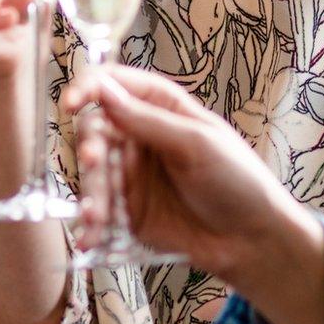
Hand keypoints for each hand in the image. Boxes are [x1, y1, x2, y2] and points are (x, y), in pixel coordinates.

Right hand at [67, 66, 315, 285]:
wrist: (253, 239)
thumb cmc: (237, 180)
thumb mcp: (197, 144)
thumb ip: (148, 121)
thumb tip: (104, 90)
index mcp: (162, 108)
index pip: (115, 84)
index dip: (89, 88)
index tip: (71, 103)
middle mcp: (141, 136)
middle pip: (96, 130)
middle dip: (89, 146)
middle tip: (93, 162)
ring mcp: (133, 175)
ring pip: (93, 174)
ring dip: (90, 191)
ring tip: (95, 216)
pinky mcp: (129, 211)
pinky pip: (100, 210)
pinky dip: (90, 224)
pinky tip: (90, 237)